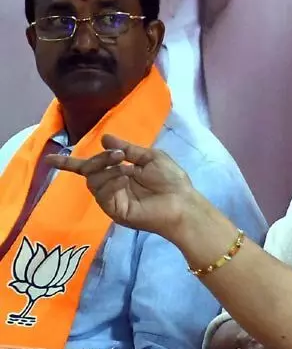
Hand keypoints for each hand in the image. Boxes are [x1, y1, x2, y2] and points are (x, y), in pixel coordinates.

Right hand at [46, 134, 193, 237]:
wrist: (183, 202)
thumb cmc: (171, 180)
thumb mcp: (151, 158)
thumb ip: (128, 149)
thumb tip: (104, 138)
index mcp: (119, 173)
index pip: (90, 167)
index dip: (70, 163)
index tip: (50, 160)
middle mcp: (112, 186)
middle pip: (89, 171)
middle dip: (100, 159)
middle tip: (117, 155)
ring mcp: (112, 199)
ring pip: (93, 181)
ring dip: (107, 170)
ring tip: (126, 168)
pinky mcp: (114, 210)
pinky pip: (102, 194)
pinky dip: (111, 182)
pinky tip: (125, 179)